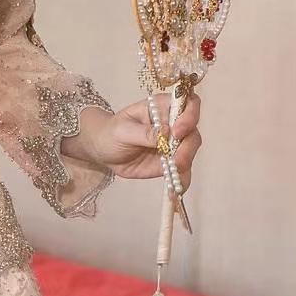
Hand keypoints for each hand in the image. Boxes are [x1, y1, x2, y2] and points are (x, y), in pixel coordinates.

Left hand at [89, 90, 203, 188]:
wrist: (104, 150)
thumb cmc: (112, 132)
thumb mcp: (123, 130)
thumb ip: (143, 132)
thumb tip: (165, 133)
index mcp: (163, 108)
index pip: (188, 104)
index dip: (189, 116)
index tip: (177, 131)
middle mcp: (173, 124)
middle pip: (192, 132)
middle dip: (187, 147)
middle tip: (176, 159)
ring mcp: (173, 145)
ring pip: (190, 152)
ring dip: (185, 164)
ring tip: (174, 173)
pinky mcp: (170, 162)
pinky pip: (181, 172)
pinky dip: (180, 182)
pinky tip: (175, 191)